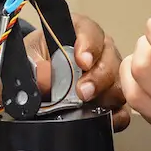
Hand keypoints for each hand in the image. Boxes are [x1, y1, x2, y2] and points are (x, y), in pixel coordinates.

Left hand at [22, 14, 130, 129]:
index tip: (82, 61)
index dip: (89, 45)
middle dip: (98, 77)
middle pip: (110, 59)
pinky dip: (116, 115)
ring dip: (107, 95)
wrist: (33, 80)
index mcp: (78, 31)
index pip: (91, 31)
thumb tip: (46, 80)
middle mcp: (100, 50)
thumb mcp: (27, 58)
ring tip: (90, 105)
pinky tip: (103, 118)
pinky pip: (123, 108)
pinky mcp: (111, 98)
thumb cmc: (34, 62)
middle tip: (82, 91)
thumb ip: (35, 66)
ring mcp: (109, 75)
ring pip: (119, 82)